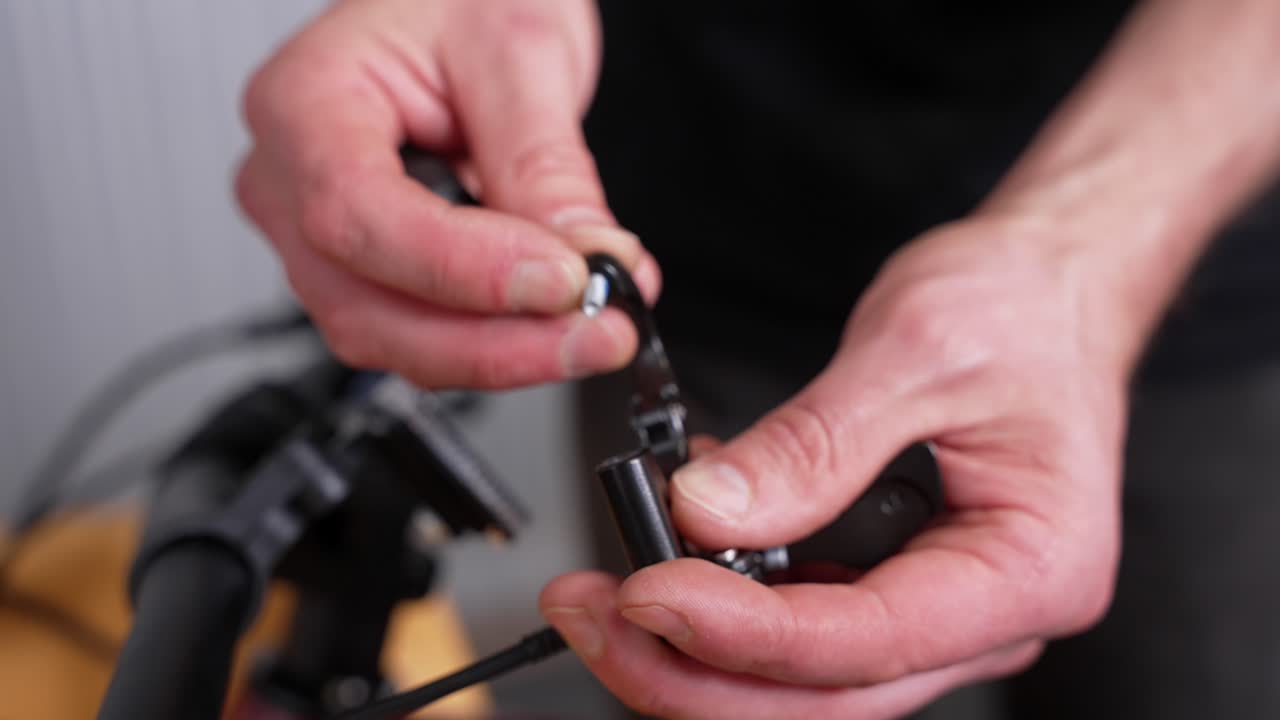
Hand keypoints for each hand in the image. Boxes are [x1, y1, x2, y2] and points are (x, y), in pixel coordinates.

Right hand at [235, 0, 658, 387]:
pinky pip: (420, 335)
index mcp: (304, 102)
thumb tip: (588, 261)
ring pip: (392, 337)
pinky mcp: (369, 273)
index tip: (561, 282)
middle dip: (495, 340)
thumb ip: (545, 164)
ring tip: (596, 330)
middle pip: (365, 305)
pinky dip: (500, 342)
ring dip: (503, 353)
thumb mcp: (519, 53)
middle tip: (600, 333)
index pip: (357, 212)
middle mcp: (290, 182)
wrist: (457, 2)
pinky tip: (564, 325)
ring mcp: (322, 238)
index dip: (462, 268)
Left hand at [542, 215, 1139, 718]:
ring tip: (607, 591)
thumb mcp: (918, 350)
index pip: (869, 639)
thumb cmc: (1020, 309)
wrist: (1046, 287)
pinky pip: (799, 621)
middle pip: (825, 691)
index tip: (648, 594)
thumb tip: (711, 513)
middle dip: (695, 668)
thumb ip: (814, 443)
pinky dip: (724, 602)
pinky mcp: (890, 582)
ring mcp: (936, 606)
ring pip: (802, 676)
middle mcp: (987, 613)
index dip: (746, 633)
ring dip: (697, 650)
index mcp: (1032, 570)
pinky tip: (665, 552)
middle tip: (594, 617)